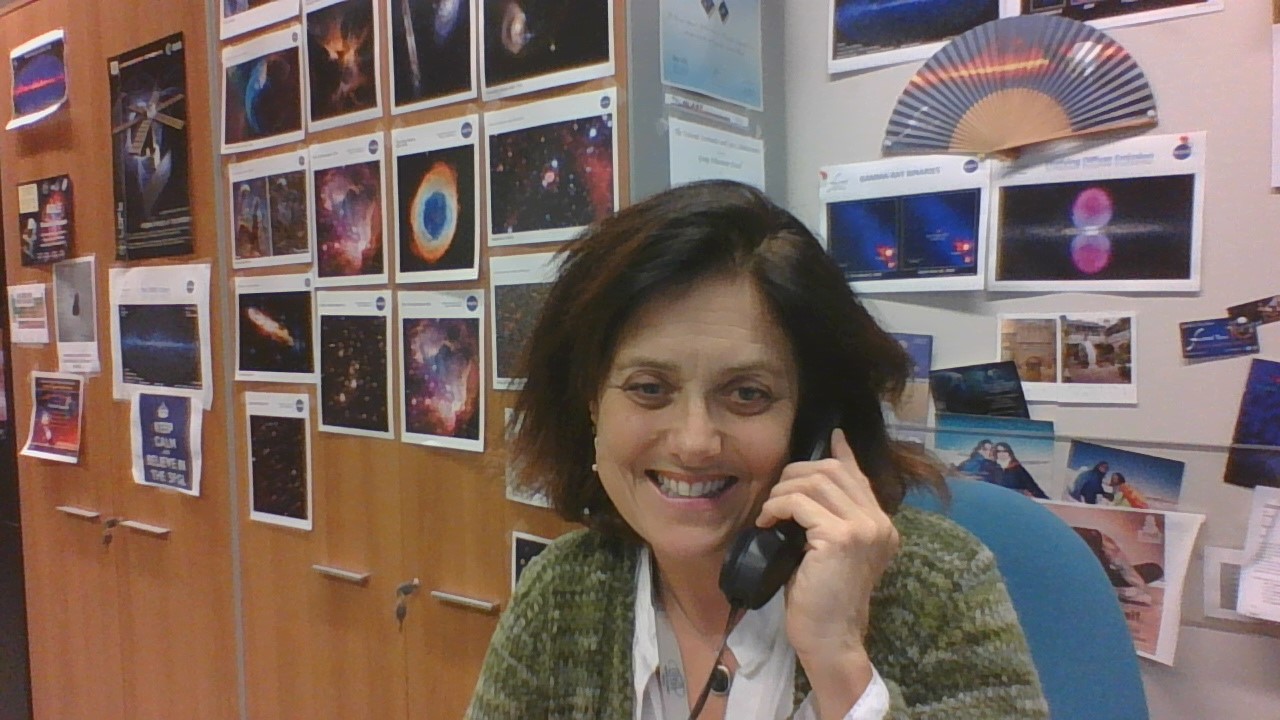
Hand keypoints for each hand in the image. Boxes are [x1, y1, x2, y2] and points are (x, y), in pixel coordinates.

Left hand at [756, 429, 898, 716]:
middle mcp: (880, 522)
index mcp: (883, 526)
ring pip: (814, 483)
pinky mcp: (841, 537)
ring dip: (781, 492)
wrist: (831, 638)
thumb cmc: (823, 599)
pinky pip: (800, 503)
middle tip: (775, 494)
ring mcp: (863, 528)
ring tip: (768, 513)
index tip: (832, 436)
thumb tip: (813, 489)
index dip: (841, 454)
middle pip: (833, 471)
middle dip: (796, 474)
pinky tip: (767, 523)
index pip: (859, 475)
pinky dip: (777, 507)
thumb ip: (830, 518)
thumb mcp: (829, 551)